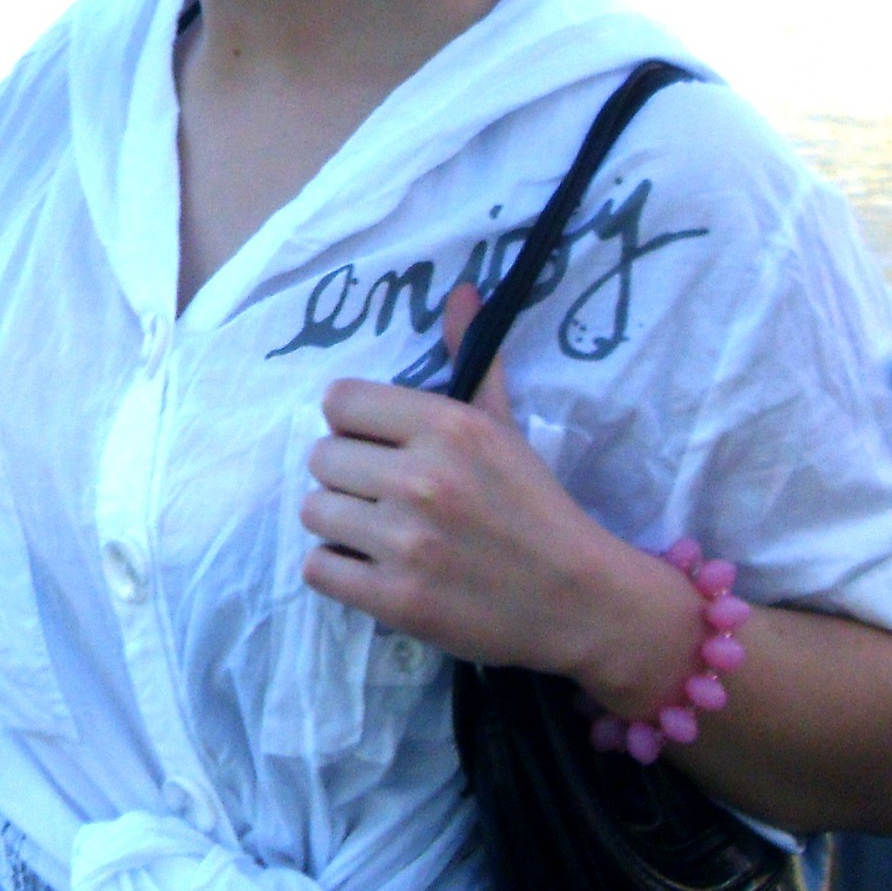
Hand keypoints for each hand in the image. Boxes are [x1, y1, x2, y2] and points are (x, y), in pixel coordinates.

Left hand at [300, 285, 698, 707]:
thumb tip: (460, 290)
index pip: (339, 400)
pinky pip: (318, 568)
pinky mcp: (396, 600)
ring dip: (338, 522)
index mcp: (448, 426)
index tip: (378, 444)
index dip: (353, 424)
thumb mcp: (505, 425)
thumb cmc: (536, 506)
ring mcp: (406, 542)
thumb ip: (474, 357)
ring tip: (377, 531)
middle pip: (321, 457)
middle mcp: (422, 478)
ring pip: (313, 511)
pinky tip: (372, 567)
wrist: (578, 598)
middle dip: (346, 475)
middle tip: (382, 493)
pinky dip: (338, 570)